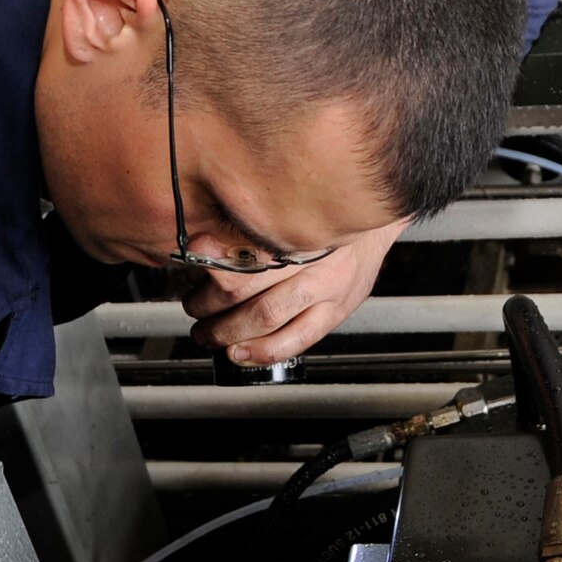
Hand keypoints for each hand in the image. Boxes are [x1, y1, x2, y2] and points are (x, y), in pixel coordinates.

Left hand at [183, 219, 407, 363]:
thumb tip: (198, 242)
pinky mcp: (337, 310)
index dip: (206, 261)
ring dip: (227, 330)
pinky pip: (298, 340)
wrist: (374, 220)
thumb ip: (250, 226)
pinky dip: (263, 351)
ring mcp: (327, 285)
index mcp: (290, 223)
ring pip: (267, 315)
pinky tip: (241, 353)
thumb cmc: (323, 217)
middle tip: (193, 307)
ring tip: (208, 333)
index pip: (238, 246)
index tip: (187, 266)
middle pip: (245, 283)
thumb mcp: (287, 209)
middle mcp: (310, 253)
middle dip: (208, 302)